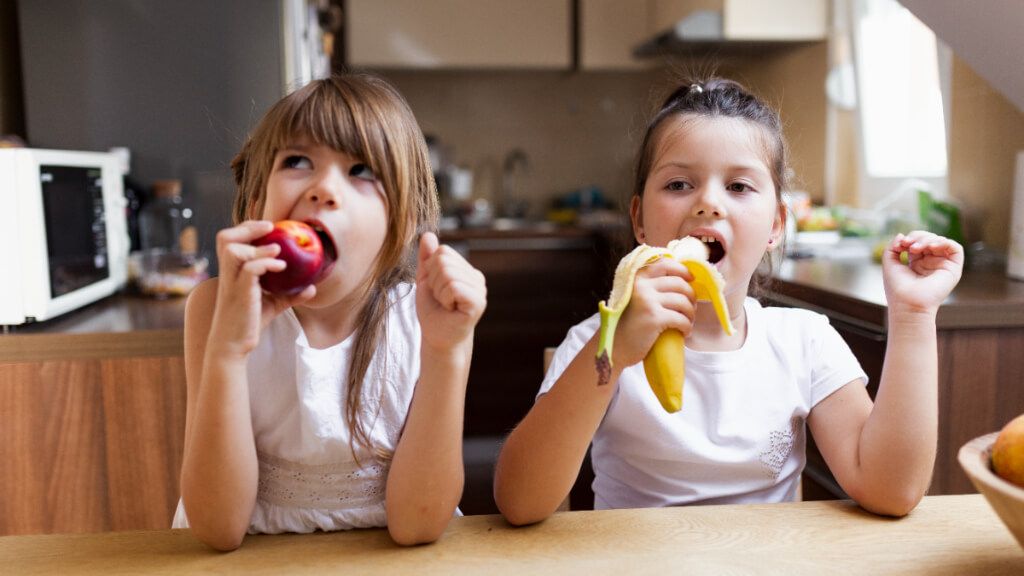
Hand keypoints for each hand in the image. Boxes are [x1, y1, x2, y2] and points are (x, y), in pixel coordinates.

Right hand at [209, 220, 315, 357]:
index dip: (246, 228)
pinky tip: (281, 266)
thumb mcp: (272, 304)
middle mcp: (228, 273)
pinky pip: (249, 270)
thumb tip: (312, 288)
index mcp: (231, 271)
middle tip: (269, 227)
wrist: (233, 345)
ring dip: (257, 246)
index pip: (230, 240)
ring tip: (277, 249)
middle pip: (224, 238)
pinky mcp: (239, 293)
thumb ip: (290, 294)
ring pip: (233, 250)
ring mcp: (231, 282)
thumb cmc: (249, 322)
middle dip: (247, 227)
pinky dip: (265, 263)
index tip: (268, 227)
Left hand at [415, 232, 486, 351]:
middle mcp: (476, 277)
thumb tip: (427, 234)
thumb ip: (427, 259)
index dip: (431, 270)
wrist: (437, 338)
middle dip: (433, 281)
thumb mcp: (426, 281)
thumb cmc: (433, 311)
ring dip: (438, 291)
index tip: (436, 289)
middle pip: (444, 260)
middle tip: (440, 299)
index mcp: (466, 270)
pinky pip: (453, 287)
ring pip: (447, 273)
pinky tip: (450, 309)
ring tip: (445, 304)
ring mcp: (480, 289)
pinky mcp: (478, 302)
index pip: (443, 251)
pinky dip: (445, 298)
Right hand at [612, 257, 695, 368]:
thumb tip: (681, 280)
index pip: (665, 264)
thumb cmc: (627, 325)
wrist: (615, 347)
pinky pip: (681, 319)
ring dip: (690, 313)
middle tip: (691, 309)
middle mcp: (642, 286)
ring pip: (683, 301)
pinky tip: (685, 332)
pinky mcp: (654, 318)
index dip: (682, 270)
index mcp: (637, 278)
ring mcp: (647, 301)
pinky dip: (687, 327)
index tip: (691, 279)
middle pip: (679, 284)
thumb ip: (649, 287)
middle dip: (691, 296)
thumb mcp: (634, 298)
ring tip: (688, 322)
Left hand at [881, 231, 963, 315]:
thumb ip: (892, 246)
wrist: (907, 304)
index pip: (918, 241)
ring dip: (928, 239)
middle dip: (918, 237)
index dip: (910, 238)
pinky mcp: (953, 269)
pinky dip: (944, 242)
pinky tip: (932, 247)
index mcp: (917, 262)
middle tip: (909, 245)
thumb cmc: (897, 288)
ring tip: (915, 249)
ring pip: (941, 241)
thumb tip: (901, 235)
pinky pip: (955, 248)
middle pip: (930, 238)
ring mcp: (942, 265)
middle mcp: (931, 263)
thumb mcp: (890, 263)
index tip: (899, 245)